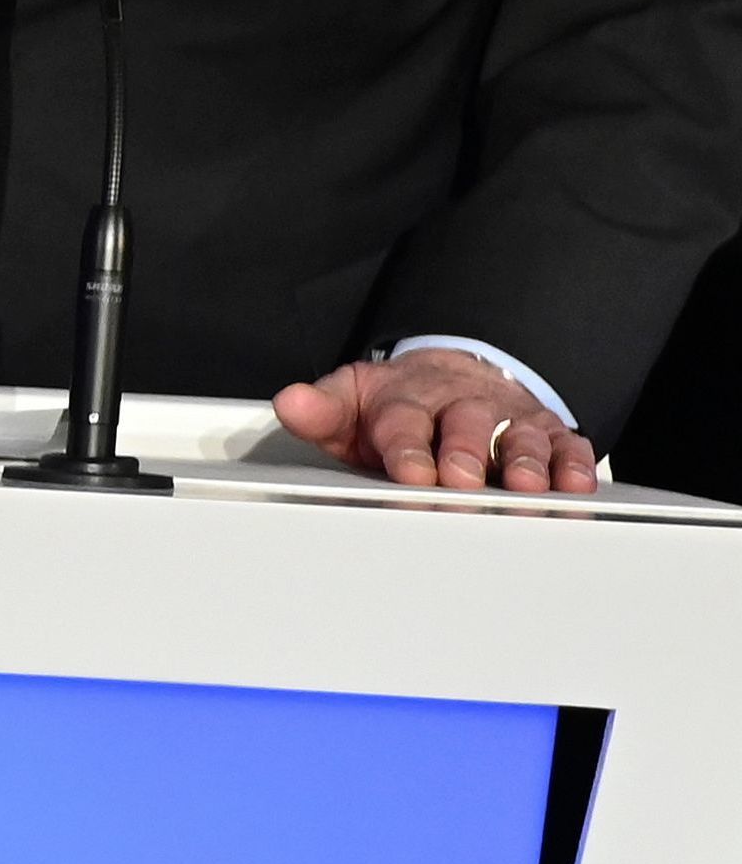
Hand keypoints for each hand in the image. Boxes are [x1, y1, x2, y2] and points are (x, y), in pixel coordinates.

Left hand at [274, 348, 599, 494]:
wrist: (452, 377)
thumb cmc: (398, 408)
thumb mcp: (352, 403)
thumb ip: (322, 411)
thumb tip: (290, 404)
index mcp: (408, 399)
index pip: (404, 419)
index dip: (406, 446)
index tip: (409, 472)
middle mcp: (462, 406)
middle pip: (466, 425)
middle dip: (465, 453)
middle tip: (461, 480)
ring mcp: (508, 420)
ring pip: (520, 437)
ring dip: (523, 462)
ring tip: (521, 486)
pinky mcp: (551, 436)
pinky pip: (568, 448)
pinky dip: (574, 467)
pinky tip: (575, 486)